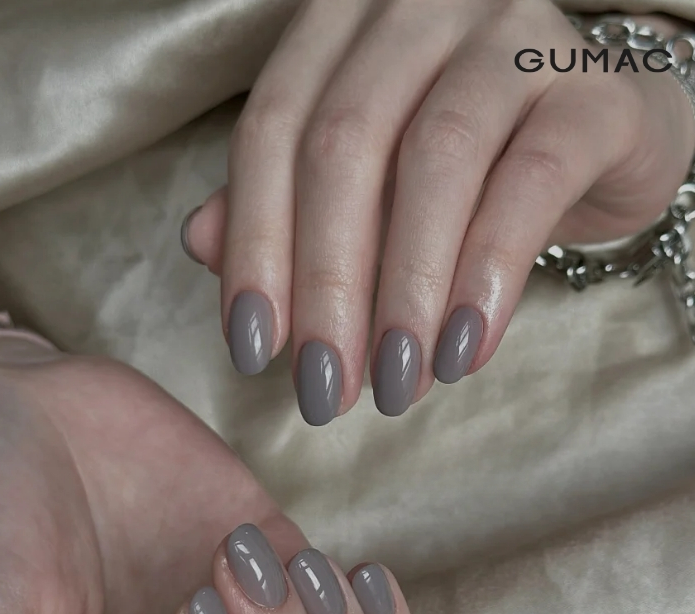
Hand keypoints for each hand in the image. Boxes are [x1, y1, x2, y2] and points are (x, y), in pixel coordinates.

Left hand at [182, 0, 694, 420]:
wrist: (602, 141)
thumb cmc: (466, 166)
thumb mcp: (366, 186)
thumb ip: (284, 204)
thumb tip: (199, 244)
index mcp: (345, 24)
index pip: (273, 128)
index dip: (255, 244)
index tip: (252, 350)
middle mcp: (420, 8)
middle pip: (343, 145)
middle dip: (326, 285)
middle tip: (325, 389)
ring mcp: (512, 36)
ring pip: (433, 159)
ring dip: (404, 290)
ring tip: (395, 382)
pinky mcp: (591, 91)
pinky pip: (530, 182)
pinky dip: (488, 276)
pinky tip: (462, 351)